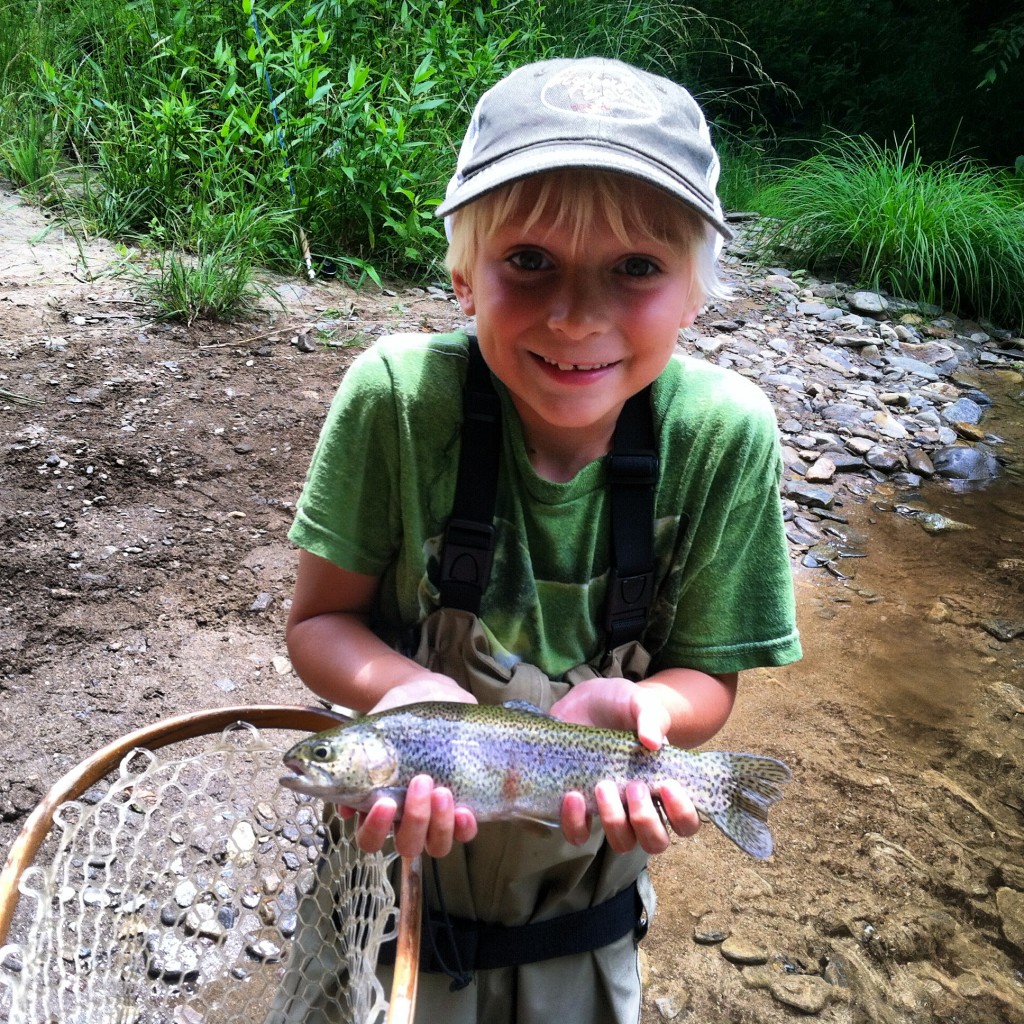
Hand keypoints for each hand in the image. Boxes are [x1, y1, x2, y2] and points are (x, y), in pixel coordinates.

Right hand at [339, 680, 478, 855]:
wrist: (428, 692)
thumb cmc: (396, 715)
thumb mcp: (373, 731)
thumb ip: (356, 765)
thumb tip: (345, 810)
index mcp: (380, 805)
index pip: (370, 839)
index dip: (375, 830)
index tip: (382, 801)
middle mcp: (407, 817)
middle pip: (406, 845)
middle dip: (414, 819)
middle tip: (420, 781)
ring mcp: (435, 814)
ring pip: (435, 845)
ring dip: (438, 822)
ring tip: (441, 789)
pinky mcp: (462, 806)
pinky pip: (465, 833)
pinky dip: (463, 827)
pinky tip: (463, 809)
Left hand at [551, 678, 697, 851]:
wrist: (585, 701)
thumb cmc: (622, 705)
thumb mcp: (639, 703)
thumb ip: (651, 717)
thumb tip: (653, 742)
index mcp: (664, 786)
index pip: (686, 822)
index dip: (682, 814)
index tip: (668, 785)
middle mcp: (640, 805)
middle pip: (656, 842)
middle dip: (646, 820)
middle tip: (634, 786)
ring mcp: (611, 809)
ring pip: (622, 842)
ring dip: (614, 821)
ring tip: (603, 786)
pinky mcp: (579, 808)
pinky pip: (579, 834)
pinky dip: (576, 823)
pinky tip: (573, 795)